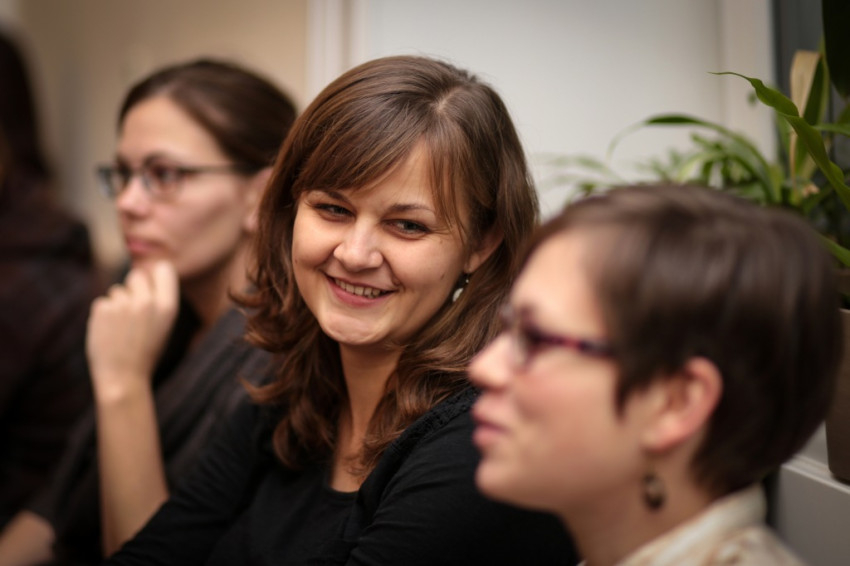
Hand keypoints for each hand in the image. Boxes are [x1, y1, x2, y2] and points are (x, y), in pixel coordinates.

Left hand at [86, 261, 179, 400]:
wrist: (123, 378)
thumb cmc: (145, 353)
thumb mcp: (163, 325)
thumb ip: (157, 300)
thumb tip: (143, 274)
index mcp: (168, 306)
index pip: (164, 269)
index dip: (155, 275)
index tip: (151, 284)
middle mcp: (147, 302)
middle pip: (136, 275)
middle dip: (133, 288)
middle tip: (132, 312)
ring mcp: (124, 305)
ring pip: (116, 291)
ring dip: (117, 305)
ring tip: (121, 330)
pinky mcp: (103, 309)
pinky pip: (102, 303)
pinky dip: (103, 315)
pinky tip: (108, 333)